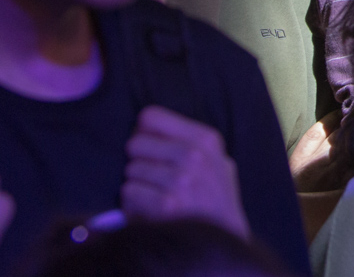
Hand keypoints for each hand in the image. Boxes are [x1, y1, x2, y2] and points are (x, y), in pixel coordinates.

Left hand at [121, 105, 248, 238]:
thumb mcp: (217, 160)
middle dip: (139, 160)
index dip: (143, 132)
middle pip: (135, 143)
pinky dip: (134, 203)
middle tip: (153, 176)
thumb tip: (145, 126)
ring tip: (155, 195)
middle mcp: (193, 155)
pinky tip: (150, 209)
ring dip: (138, 184)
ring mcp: (180, 179)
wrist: (225, 237)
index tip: (149, 147)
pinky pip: (128, 192)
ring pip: (130, 170)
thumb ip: (189, 141)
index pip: (151, 117)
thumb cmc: (216, 198)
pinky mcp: (165, 204)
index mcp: (205, 139)